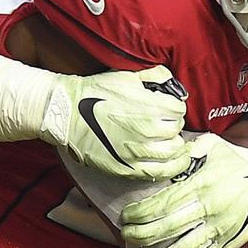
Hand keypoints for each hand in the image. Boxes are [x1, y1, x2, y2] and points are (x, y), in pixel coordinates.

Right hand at [41, 65, 190, 180]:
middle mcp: (148, 131)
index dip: (174, 106)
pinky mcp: (128, 169)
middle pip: (177, 130)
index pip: (179, 110)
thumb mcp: (127, 76)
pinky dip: (171, 167)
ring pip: (173, 152)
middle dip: (173, 124)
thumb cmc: (95, 92)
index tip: (167, 107)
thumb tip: (175, 86)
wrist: (67, 114)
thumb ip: (156, 76)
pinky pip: (159, 172)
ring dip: (174, 145)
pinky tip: (172, 162)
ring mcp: (138, 152)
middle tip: (163, 122)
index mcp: (151, 107)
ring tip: (168, 141)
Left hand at [120, 132, 247, 247]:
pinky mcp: (230, 243)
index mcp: (203, 184)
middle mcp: (210, 209)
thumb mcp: (213, 145)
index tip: (126, 217)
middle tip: (127, 239)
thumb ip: (186, 149)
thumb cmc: (239, 161)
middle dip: (144, 236)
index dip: (142, 213)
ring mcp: (221, 229)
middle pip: (170, 228)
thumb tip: (162, 153)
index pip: (165, 202)